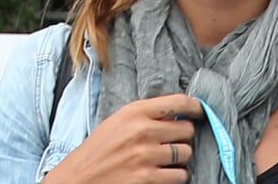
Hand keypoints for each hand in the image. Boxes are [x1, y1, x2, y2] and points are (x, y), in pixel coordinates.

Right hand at [43, 93, 202, 183]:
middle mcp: (142, 131)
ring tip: (167, 158)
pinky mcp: (146, 180)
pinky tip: (164, 172)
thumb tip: (178, 114)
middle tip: (175, 139)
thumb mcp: (120, 121)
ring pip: (186, 153)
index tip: (200, 111)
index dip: (195, 106)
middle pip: (187, 129)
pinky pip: (179, 175)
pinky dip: (177, 175)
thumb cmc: (99, 148)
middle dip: (184, 135)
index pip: (178, 102)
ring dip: (181, 157)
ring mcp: (145, 157)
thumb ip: (147, 114)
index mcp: (135, 111)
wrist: (77, 179)